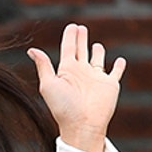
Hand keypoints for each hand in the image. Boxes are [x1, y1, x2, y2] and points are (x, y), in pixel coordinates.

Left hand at [27, 23, 125, 151]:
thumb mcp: (49, 84)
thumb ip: (43, 66)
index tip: (72, 26)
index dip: (70, 37)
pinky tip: (120, 60)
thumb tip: (32, 50)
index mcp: (66, 70)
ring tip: (97, 45)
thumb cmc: (63, 107)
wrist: (82, 125)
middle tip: (80, 27)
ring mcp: (96, 78)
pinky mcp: (110, 85)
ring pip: (97, 60)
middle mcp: (81, 72)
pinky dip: (119, 66)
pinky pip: (116, 73)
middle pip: (81, 50)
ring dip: (98, 52)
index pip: (68, 48)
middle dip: (81, 39)